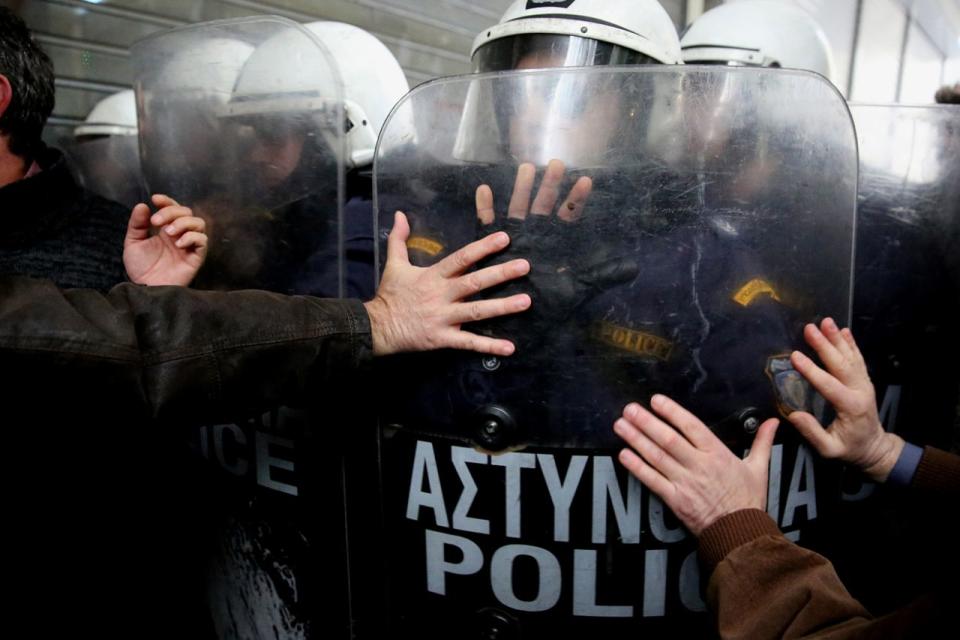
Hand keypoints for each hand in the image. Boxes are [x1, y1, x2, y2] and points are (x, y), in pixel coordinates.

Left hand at [124, 194, 207, 285]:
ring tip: (168, 232)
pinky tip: (178, 244)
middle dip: (172, 212)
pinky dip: (192, 237)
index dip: (167, 201)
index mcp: (165, 229)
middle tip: (156, 222)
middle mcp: (179, 235)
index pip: (173, 208)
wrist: (145, 288)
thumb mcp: (133, 242)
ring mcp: (189, 245)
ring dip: (184, 223)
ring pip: (199, 223)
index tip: (155, 199)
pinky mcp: (196, 257)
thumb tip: (142, 205)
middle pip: (187, 212)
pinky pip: (202, 240)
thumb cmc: (140, 268)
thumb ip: (137, 224)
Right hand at [364, 211, 531, 355]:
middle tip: (524, 267)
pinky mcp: (442, 338)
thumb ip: (399, 239)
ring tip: (526, 302)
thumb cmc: (390, 295)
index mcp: (433, 276)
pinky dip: (489, 346)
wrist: (377, 327)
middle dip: (500, 274)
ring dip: (502, 307)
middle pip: (474, 283)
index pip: (461, 258)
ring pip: (476, 312)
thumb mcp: (394, 264)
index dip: (482, 248)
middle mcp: (441, 296)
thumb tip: (401, 214)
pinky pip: (468, 343)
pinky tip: (509, 347)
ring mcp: (443, 318)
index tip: (504, 239)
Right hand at [473, 160, 636, 346]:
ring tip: (526, 169)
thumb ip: (603, 275)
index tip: (586, 180)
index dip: (578, 198)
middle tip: (558, 164)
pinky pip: (486, 226)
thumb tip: (634, 267)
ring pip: (517, 209)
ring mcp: (513, 239)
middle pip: (544, 204)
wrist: (522, 325)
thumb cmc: (549, 307)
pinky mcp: (491, 248)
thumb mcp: (579, 288)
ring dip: (522, 189)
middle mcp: (535, 235)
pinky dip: (485, 208)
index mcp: (556, 241)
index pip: (570, 214)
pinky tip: (484, 189)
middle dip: (551, 185)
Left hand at [615, 395, 778, 535]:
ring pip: (657, 457)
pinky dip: (637, 467)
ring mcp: (685, 483)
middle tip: (629, 409)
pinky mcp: (676, 500)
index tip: (656, 400)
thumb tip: (775, 421)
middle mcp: (699, 466)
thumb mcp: (759, 469)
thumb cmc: (748, 501)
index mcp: (718, 454)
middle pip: (668, 440)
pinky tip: (624, 455)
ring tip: (620, 425)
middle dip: (646, 422)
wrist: (741, 534)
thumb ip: (762, 442)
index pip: (692, 427)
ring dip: (636, 440)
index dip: (672, 412)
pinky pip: (653, 481)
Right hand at [787, 318, 903, 481]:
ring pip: (851, 357)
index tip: (795, 356)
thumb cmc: (849, 450)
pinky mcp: (864, 381)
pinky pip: (858, 359)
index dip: (811, 370)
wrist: (875, 449)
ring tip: (826, 321)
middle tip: (810, 329)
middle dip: (824, 345)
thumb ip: (813, 433)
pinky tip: (844, 331)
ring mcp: (864, 384)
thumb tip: (794, 415)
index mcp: (850, 407)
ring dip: (837, 338)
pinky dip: (851, 344)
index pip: (829, 385)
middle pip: (841, 364)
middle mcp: (860, 391)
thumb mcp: (829, 450)